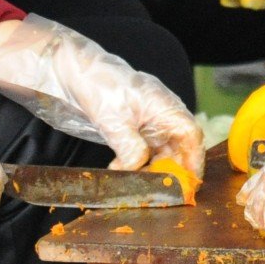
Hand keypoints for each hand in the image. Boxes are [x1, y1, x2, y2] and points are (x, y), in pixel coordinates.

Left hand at [0, 13, 203, 172]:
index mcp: (164, 105)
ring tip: (138, 186)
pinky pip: (143, 152)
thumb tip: (139, 169)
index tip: (188, 184)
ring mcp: (146, 122)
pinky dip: (138, 166)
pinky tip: (122, 173)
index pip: (190, 134)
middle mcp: (160, 114)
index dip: (194, 160)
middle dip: (172, 171)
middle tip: (160, 193)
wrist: (70, 70)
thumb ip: (130, 147)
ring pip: (161, 152)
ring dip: (153, 171)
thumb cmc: (96, 84)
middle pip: (179, 147)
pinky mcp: (131, 129)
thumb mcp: (112, 119)